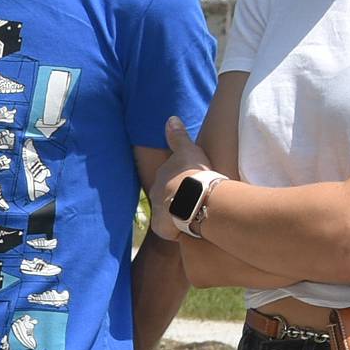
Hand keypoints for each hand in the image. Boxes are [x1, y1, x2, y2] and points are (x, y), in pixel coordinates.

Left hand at [148, 116, 210, 239]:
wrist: (194, 198)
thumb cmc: (193, 173)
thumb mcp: (188, 150)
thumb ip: (178, 137)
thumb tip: (170, 118)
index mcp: (161, 176)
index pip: (168, 180)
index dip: (180, 183)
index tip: (191, 185)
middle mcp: (155, 193)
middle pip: (165, 197)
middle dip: (175, 200)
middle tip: (194, 202)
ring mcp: (156, 211)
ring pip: (166, 214)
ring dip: (177, 216)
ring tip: (194, 215)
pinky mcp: (160, 228)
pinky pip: (168, 231)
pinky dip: (177, 230)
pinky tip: (190, 227)